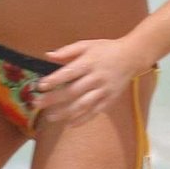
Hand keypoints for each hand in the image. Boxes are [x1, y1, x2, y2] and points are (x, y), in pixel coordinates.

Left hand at [34, 37, 148, 127]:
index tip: (40, 86)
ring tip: (50, 117)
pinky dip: (82, 119)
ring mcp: (104, 90)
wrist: (132, 57)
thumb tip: (48, 55)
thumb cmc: (106, 50)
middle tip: (38, 103)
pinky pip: (95, 112)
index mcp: (89, 63)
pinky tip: (70, 123)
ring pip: (82, 105)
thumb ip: (68, 51)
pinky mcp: (110, 99)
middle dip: (54, 99)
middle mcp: (96, 78)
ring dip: (65, 112)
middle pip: (72, 91)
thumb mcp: (87, 45)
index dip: (54, 80)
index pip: (68, 73)